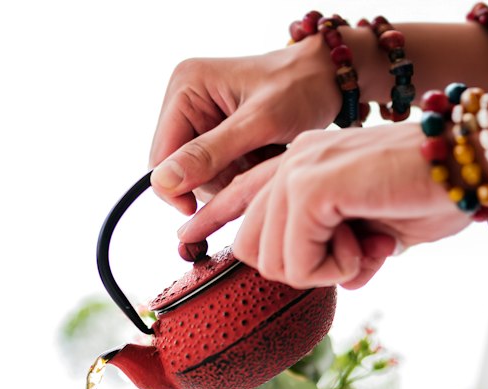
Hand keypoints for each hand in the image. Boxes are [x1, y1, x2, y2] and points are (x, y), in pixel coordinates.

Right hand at [148, 41, 342, 215]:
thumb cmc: (300, 89)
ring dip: (228, 179)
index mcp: (185, 87)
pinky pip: (214, 172)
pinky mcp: (214, 133)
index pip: (160, 157)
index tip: (204, 211)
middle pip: (178, 170)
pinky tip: (258, 158)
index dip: (177, 189)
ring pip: (197, 176)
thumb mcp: (257, 124)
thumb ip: (209, 154)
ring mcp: (199, 117)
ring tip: (260, 158)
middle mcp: (185, 100)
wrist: (328, 79)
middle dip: (212, 180)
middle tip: (251, 168)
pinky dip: (236, 174)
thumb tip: (163, 182)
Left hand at [177, 124, 471, 289]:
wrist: (476, 164)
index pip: (242, 193)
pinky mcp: (313, 186)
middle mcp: (296, 159)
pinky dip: (330, 268)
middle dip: (300, 271)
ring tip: (364, 248)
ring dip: (319, 272)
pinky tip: (363, 247)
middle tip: (354, 257)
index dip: (213, 219)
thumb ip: (346, 250)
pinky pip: (294, 257)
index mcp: (306, 162)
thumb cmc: (439, 192)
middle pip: (251, 247)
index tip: (185, 241)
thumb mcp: (379, 232)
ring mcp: (300, 168)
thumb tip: (338, 278)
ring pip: (270, 259)